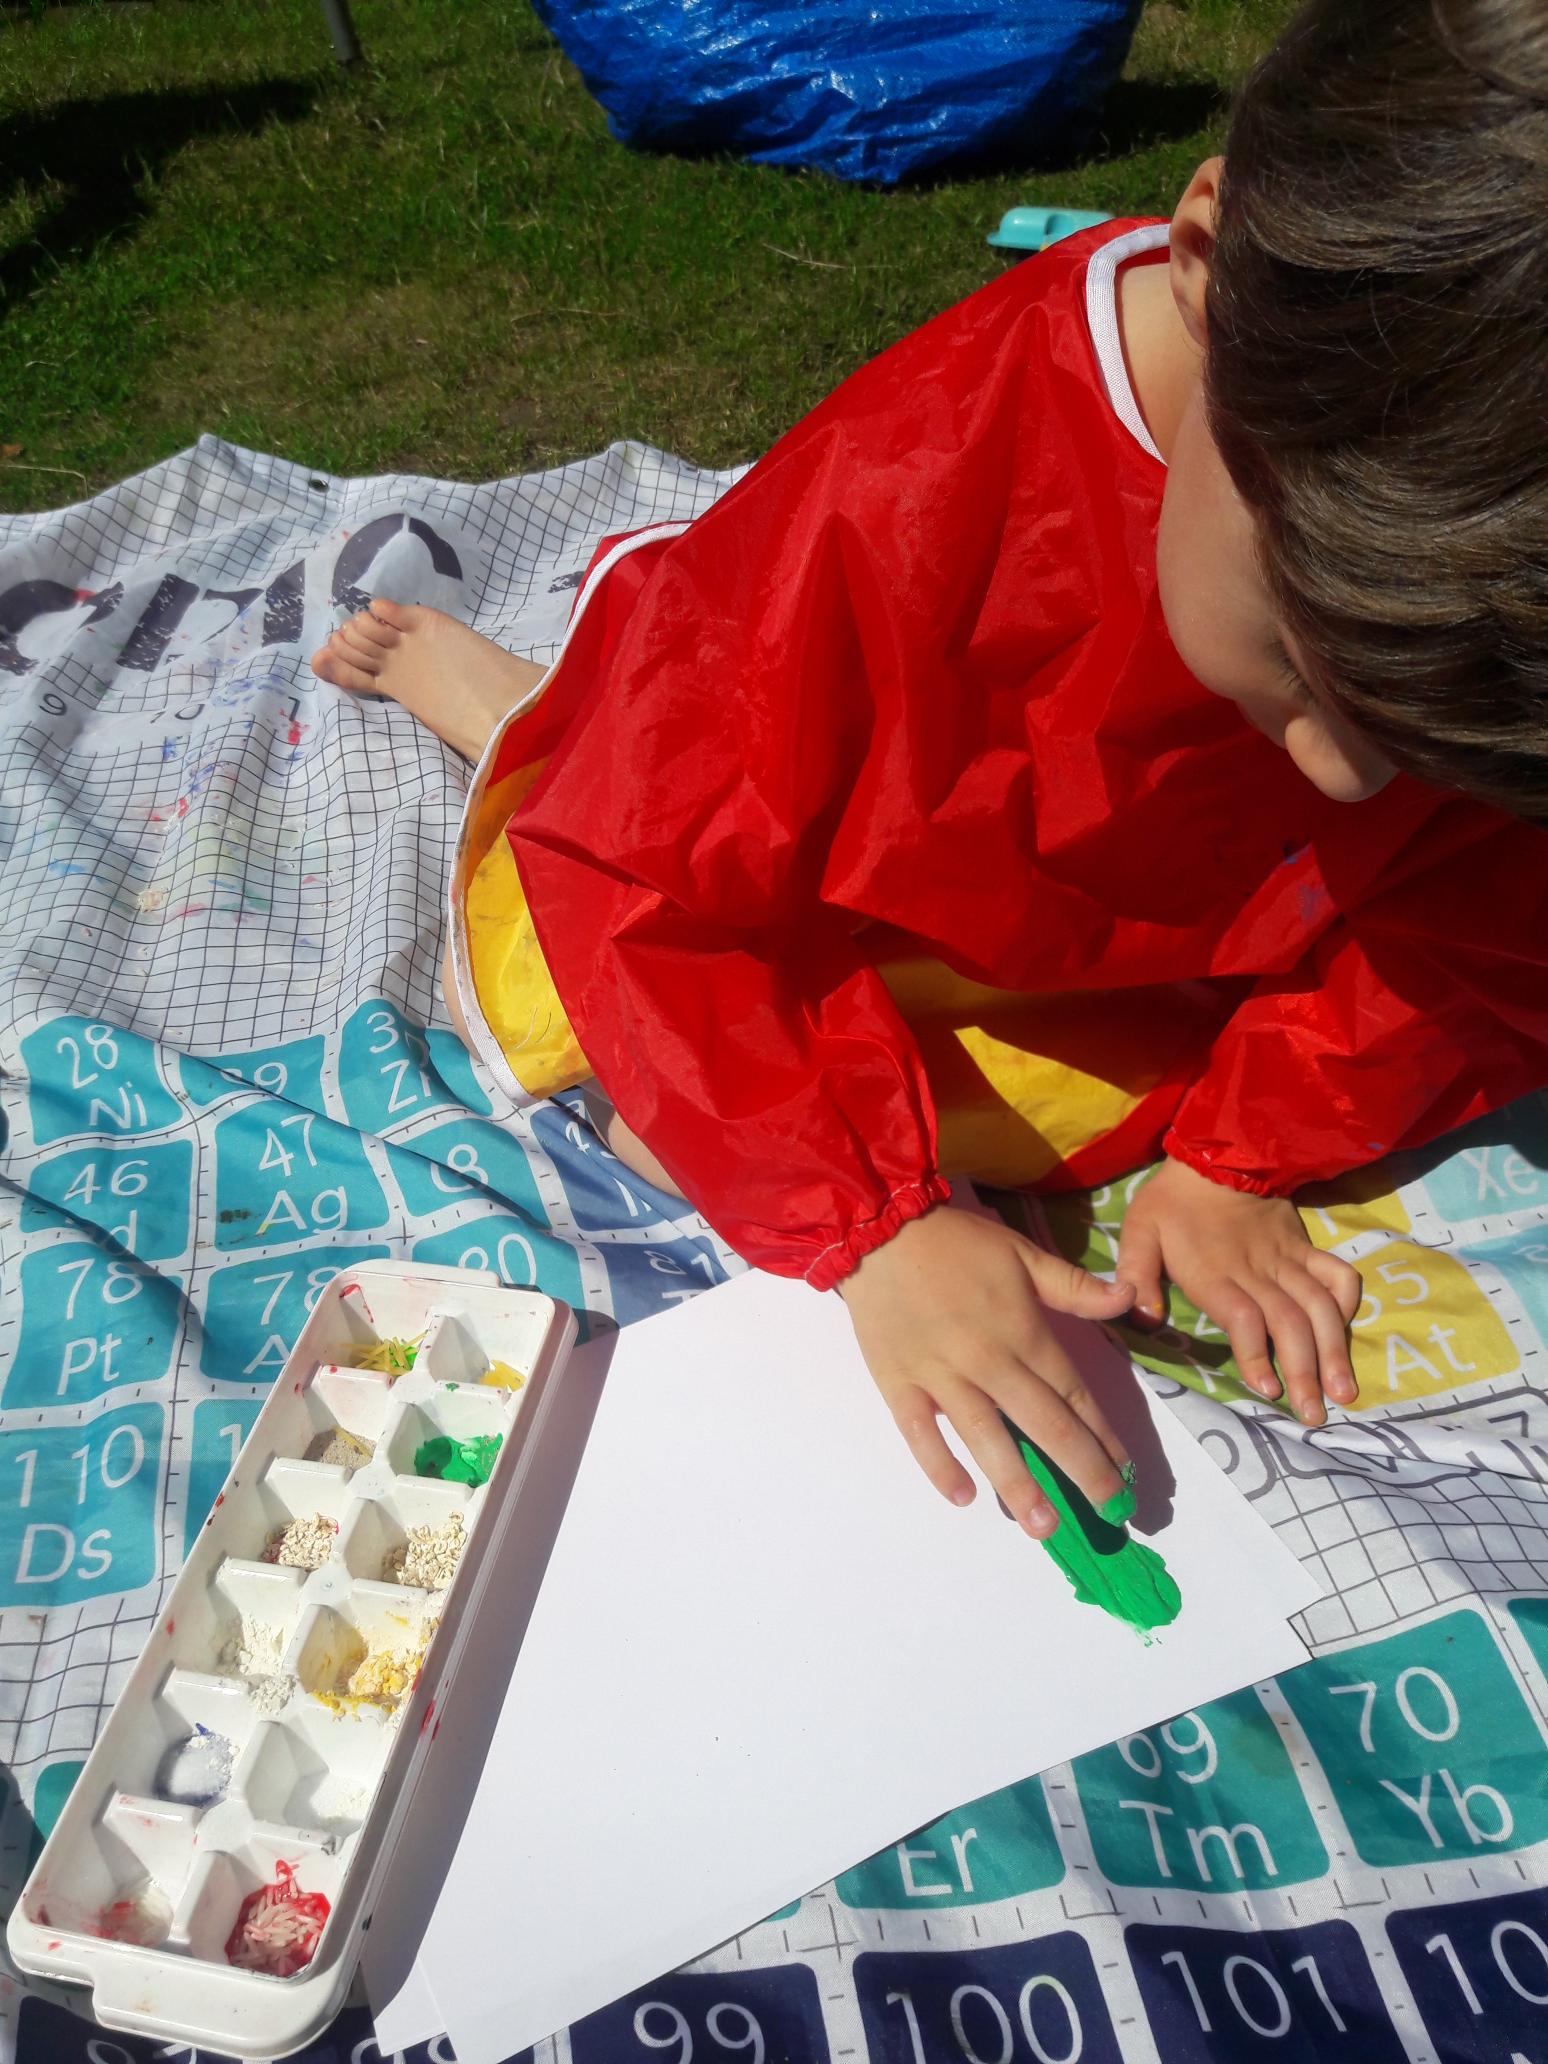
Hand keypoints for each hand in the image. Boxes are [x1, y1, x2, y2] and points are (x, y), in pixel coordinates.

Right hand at [837, 1207, 1135, 1538]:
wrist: (879, 1229)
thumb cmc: (956, 1242)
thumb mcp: (1023, 1253)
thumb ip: (1075, 1286)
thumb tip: (1129, 1297)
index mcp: (1024, 1332)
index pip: (1073, 1394)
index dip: (1103, 1436)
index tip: (1125, 1473)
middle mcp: (989, 1361)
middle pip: (1043, 1425)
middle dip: (1081, 1471)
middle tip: (1107, 1513)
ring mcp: (941, 1376)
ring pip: (986, 1438)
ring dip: (1017, 1484)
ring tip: (1043, 1526)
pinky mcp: (898, 1383)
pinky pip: (920, 1433)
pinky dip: (940, 1465)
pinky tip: (963, 1496)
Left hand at [1115, 1156, 1360, 1424]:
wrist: (1219, 1152)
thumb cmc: (1173, 1200)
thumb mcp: (1139, 1229)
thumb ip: (1136, 1272)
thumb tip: (1143, 1318)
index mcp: (1215, 1270)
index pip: (1244, 1317)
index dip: (1257, 1354)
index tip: (1267, 1389)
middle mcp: (1258, 1269)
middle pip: (1289, 1323)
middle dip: (1304, 1372)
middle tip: (1313, 1416)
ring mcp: (1287, 1258)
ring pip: (1320, 1307)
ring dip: (1333, 1351)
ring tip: (1342, 1393)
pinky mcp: (1305, 1247)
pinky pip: (1336, 1275)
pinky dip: (1347, 1304)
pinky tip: (1344, 1333)